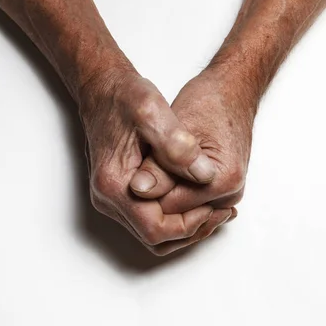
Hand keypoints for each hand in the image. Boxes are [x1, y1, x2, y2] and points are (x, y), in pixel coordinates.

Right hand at [79, 69, 233, 254]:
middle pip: (154, 238)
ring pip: (152, 231)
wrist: (104, 87)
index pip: (156, 228)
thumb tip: (203, 175)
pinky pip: (149, 216)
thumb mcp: (153, 112)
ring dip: (184, 225)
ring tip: (213, 207)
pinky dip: (174, 214)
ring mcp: (112, 196)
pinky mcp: (119, 190)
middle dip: (191, 229)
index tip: (215, 206)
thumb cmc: (125, 96)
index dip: (191, 224)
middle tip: (221, 212)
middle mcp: (108, 198)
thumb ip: (177, 146)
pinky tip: (195, 198)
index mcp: (114, 184)